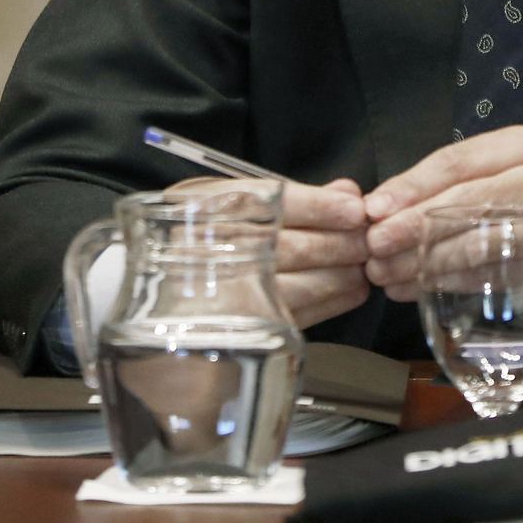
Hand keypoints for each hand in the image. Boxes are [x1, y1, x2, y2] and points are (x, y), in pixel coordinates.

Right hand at [177, 175, 370, 329]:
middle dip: (339, 244)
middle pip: (292, 248)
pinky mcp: (241, 328)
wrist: (153, 281)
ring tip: (364, 266)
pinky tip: (351, 291)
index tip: (355, 210)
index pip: (275, 205)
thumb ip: (294, 195)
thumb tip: (348, 194)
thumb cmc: (206, 229)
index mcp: (213, 209)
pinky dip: (329, 303)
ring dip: (339, 276)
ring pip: (296, 286)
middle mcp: (217, 251)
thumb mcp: (235, 196)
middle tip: (369, 241)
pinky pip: (292, 316)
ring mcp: (227, 294)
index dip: (321, 207)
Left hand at [360, 127, 522, 330]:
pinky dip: (452, 284)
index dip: (412, 185)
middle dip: (414, 225)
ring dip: (426, 261)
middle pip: (470, 199)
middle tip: (374, 248)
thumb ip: (456, 187)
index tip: (373, 210)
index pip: (461, 159)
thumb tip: (381, 209)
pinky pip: (497, 276)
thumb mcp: (510, 182)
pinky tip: (422, 290)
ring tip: (388, 275)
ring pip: (481, 240)